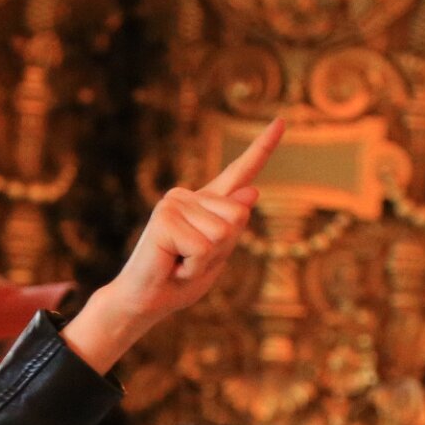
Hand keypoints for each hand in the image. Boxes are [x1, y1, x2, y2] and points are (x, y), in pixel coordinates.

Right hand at [61, 118, 285, 371]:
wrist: (142, 302)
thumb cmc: (177, 282)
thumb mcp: (216, 257)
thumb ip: (232, 227)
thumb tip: (253, 190)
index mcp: (206, 203)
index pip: (240, 171)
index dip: (262, 147)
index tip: (281, 121)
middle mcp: (189, 196)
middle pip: (238, 217)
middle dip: (221, 250)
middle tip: (190, 261)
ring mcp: (174, 203)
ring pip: (222, 233)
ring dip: (205, 261)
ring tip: (179, 263)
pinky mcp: (164, 218)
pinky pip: (203, 247)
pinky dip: (193, 266)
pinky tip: (172, 264)